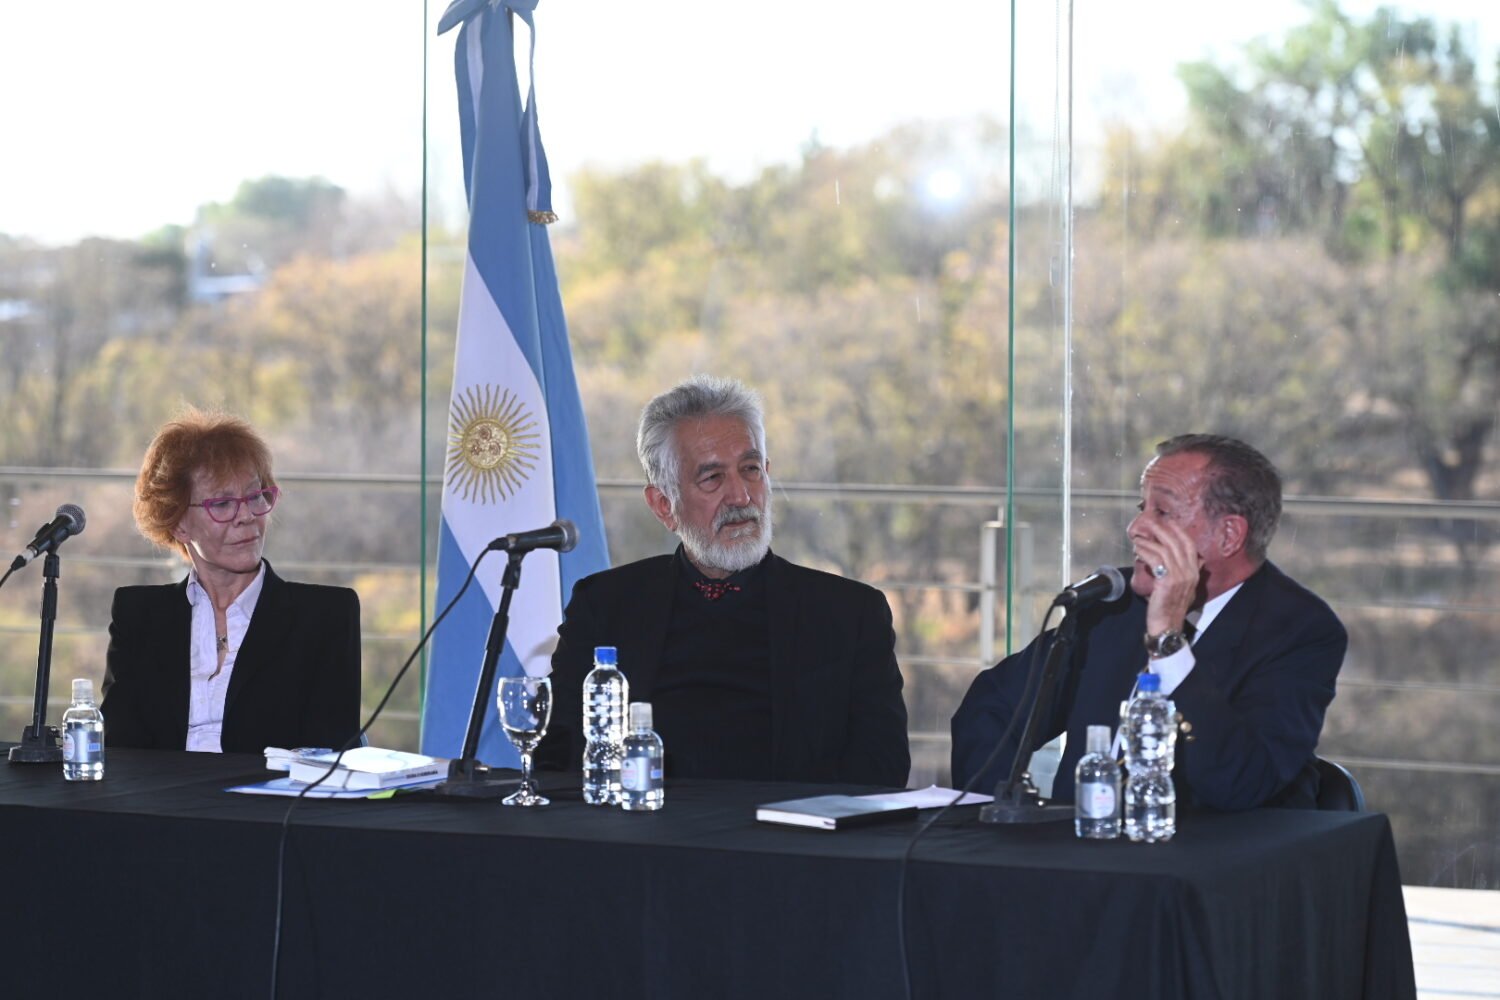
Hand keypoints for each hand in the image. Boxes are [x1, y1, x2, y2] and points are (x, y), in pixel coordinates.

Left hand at [1131, 518, 1202, 635]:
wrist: (1168, 624)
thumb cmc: (1170, 606)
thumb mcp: (1183, 587)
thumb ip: (1183, 571)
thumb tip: (1173, 556)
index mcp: (1195, 572)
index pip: (1189, 545)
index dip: (1178, 531)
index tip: (1168, 521)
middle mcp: (1190, 572)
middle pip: (1177, 542)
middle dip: (1163, 529)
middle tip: (1150, 521)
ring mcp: (1180, 576)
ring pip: (1164, 549)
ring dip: (1149, 541)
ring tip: (1138, 538)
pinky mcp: (1167, 581)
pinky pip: (1155, 559)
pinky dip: (1145, 551)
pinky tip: (1137, 550)